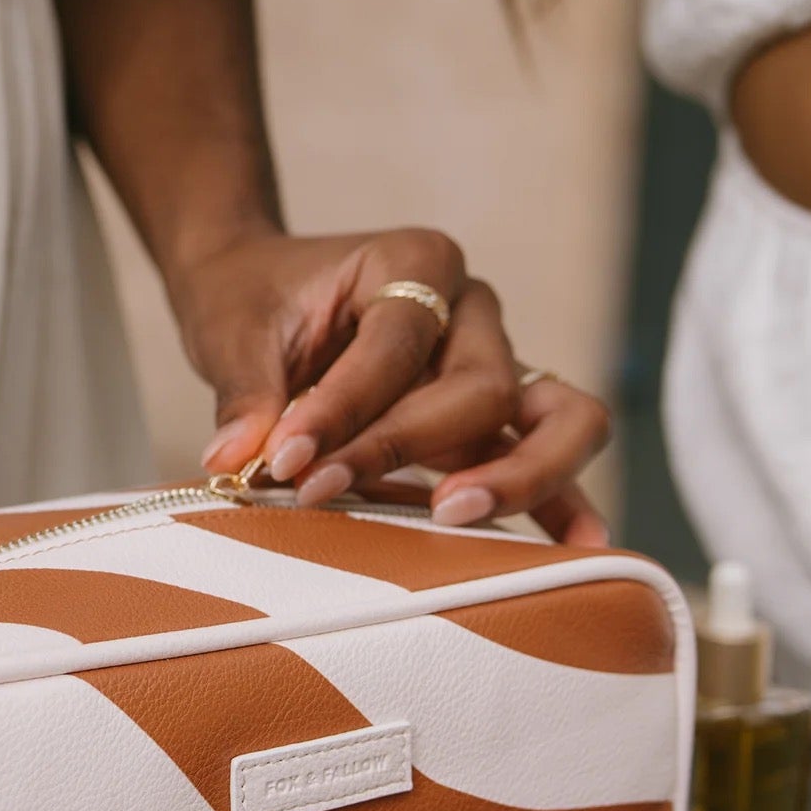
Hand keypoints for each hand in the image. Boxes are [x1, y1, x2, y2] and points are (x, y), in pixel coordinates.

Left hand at [176, 226, 611, 544]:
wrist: (264, 293)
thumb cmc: (255, 301)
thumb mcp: (235, 331)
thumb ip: (246, 393)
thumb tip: (234, 460)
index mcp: (415, 263)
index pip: (398, 344)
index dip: (342, 408)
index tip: (281, 461)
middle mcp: (470, 309)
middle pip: (481, 386)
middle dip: (402, 448)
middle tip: (326, 493)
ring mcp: (493, 363)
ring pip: (554, 415)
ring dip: (515, 474)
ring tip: (458, 518)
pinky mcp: (490, 419)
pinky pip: (549, 452)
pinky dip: (563, 498)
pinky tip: (577, 546)